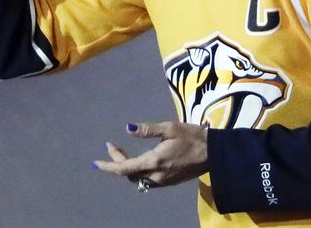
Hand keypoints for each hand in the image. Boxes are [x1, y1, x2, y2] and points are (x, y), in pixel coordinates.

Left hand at [93, 122, 208, 188]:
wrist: (214, 153)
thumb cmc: (193, 137)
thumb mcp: (170, 128)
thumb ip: (148, 129)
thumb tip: (127, 128)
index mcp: (153, 161)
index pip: (123, 168)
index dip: (108, 165)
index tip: (96, 162)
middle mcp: (155, 175)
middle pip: (128, 174)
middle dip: (117, 161)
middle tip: (112, 145)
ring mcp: (163, 181)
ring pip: (137, 178)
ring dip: (127, 167)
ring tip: (122, 151)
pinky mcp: (169, 181)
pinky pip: (146, 179)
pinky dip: (137, 170)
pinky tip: (139, 159)